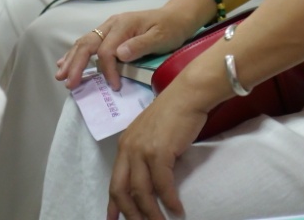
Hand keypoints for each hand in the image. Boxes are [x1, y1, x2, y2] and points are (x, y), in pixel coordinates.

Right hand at [56, 7, 199, 90]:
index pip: (107, 50)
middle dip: (76, 64)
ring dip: (72, 59)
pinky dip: (76, 53)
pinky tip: (65, 62)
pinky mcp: (110, 32)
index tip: (114, 86)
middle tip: (69, 83)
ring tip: (61, 76)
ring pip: (84, 42)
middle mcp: (112, 23)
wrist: (177, 16)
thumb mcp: (161, 37)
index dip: (107, 70)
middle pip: (88, 44)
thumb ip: (140, 45)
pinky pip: (89, 42)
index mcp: (123, 25)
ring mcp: (110, 27)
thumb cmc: (171, 28)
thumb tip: (118, 54)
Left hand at [108, 87, 206, 219]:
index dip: (114, 204)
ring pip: (141, 192)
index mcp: (125, 144)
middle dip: (130, 213)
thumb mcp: (153, 132)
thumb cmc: (176, 110)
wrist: (189, 94)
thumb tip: (153, 176)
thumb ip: (147, 152)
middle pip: (122, 190)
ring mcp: (142, 151)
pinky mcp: (159, 153)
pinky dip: (169, 199)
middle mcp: (129, 149)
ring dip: (151, 212)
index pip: (115, 180)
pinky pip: (162, 184)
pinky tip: (176, 208)